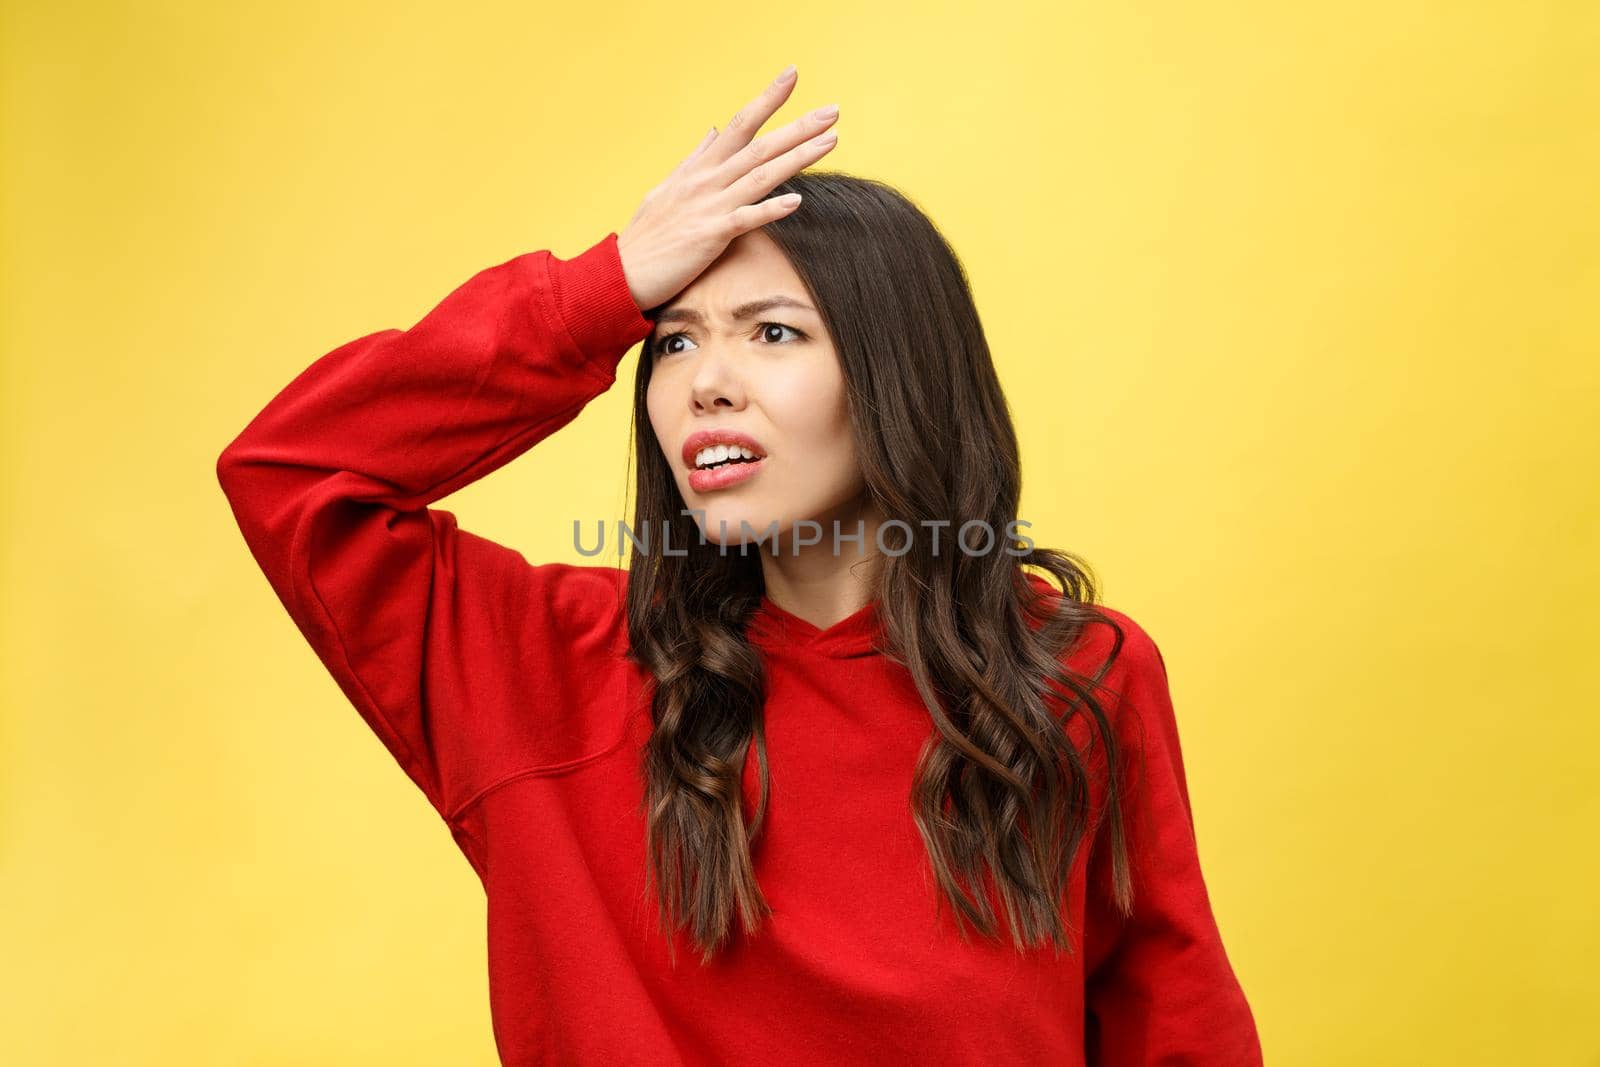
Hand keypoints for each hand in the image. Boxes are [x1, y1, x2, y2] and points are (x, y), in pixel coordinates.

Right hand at [616, 65, 839, 313]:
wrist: (621, 273)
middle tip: (833, 111)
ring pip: (760, 175)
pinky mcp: (709, 236)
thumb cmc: (647, 237)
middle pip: (759, 145)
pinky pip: (746, 219)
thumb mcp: (667, 188)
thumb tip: (713, 131)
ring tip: (829, 141)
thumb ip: (694, 159)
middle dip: (798, 126)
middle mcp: (707, 181)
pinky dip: (771, 209)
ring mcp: (709, 207)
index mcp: (700, 169)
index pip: (739, 124)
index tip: (792, 75)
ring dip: (797, 158)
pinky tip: (798, 200)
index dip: (767, 99)